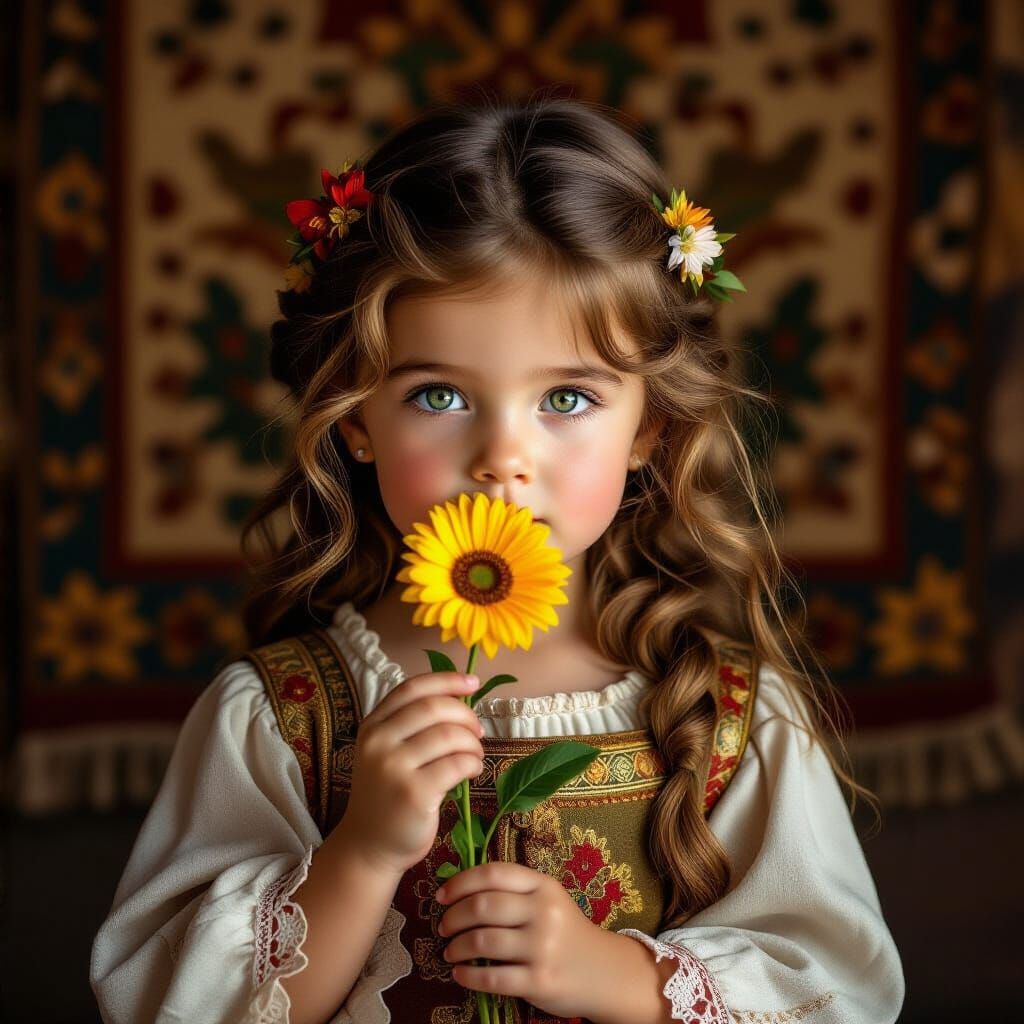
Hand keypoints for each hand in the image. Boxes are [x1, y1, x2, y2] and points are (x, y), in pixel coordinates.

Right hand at [339, 670, 484, 875]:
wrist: (369, 846)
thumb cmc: (387, 794)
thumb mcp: (386, 752)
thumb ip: (411, 725)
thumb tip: (461, 696)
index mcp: (372, 726)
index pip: (412, 688)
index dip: (446, 680)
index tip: (472, 682)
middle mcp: (378, 743)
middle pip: (434, 708)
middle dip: (466, 715)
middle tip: (478, 731)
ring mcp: (394, 768)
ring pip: (450, 735)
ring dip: (473, 743)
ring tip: (475, 756)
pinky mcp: (414, 794)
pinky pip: (457, 764)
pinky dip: (473, 764)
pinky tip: (472, 771)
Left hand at [436, 861, 611, 1019]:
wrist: (603, 970)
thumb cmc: (565, 930)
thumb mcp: (547, 900)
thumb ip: (513, 891)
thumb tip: (459, 890)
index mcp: (543, 886)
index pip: (494, 873)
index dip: (461, 882)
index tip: (442, 895)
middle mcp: (543, 912)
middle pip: (483, 906)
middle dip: (453, 917)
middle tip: (443, 926)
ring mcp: (542, 947)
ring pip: (484, 941)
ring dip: (457, 947)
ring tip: (450, 951)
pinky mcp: (539, 981)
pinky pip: (492, 978)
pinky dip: (468, 975)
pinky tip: (460, 973)